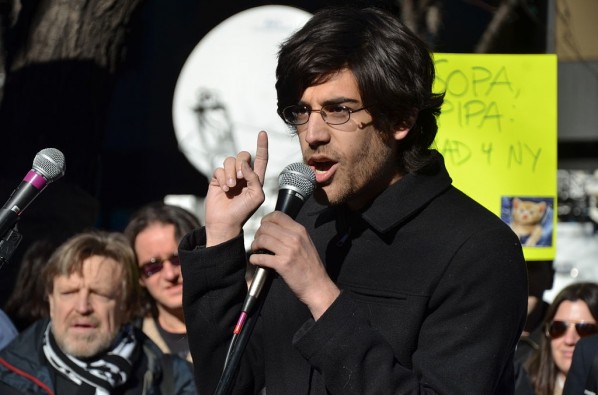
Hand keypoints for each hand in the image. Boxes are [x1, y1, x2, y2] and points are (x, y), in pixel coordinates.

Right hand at [205, 131, 268, 245]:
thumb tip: (244, 164)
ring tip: (231, 187)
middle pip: (243, 155)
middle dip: (241, 164)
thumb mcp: (257, 196)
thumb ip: (255, 178)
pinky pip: (219, 169)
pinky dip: (222, 178)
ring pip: (230, 160)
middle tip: (239, 179)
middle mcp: (243, 174)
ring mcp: (230, 176)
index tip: (262, 133)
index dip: (262, 145)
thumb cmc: (244, 211)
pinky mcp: (218, 179)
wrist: (226, 222)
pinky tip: (224, 189)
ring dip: (230, 172)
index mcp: (256, 178)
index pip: (261, 158)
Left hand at [249, 211, 339, 319]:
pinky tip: (256, 261)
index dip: (266, 220)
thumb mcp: (306, 243)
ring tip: (256, 251)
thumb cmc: (310, 266)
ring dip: (254, 245)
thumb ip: (292, 234)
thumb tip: (274, 228)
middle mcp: (295, 238)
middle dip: (258, 234)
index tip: (262, 227)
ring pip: (262, 240)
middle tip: (258, 242)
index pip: (277, 215)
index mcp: (300, 230)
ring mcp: (289, 251)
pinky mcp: (282, 264)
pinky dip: (254, 259)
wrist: (317, 286)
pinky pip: (261, 257)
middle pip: (266, 227)